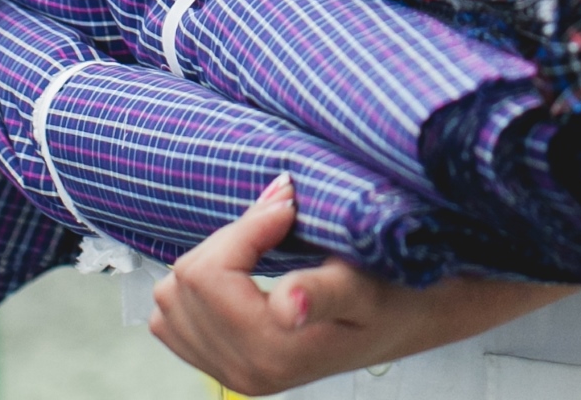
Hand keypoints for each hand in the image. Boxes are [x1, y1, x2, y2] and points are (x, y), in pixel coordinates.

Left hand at [149, 179, 576, 393]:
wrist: (409, 318)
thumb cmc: (393, 295)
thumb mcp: (366, 287)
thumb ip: (322, 292)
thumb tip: (287, 304)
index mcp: (271, 353)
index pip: (207, 275)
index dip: (244, 227)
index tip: (287, 206)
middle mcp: (243, 372)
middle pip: (185, 282)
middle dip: (229, 240)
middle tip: (279, 219)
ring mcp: (230, 374)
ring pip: (172, 298)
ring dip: (213, 260)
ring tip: (261, 246)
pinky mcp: (224, 366)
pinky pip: (171, 320)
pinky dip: (197, 288)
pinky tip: (239, 274)